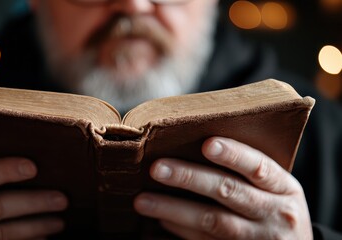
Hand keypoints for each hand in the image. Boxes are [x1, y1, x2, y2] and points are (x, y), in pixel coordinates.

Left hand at [134, 137, 312, 239]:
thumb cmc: (277, 211)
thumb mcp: (277, 191)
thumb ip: (248, 173)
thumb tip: (195, 148)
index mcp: (285, 189)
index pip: (259, 168)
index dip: (234, 155)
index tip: (207, 144)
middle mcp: (275, 214)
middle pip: (229, 192)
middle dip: (190, 178)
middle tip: (156, 168)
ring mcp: (257, 239)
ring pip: (212, 222)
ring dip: (174, 209)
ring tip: (143, 201)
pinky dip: (181, 230)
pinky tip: (161, 221)